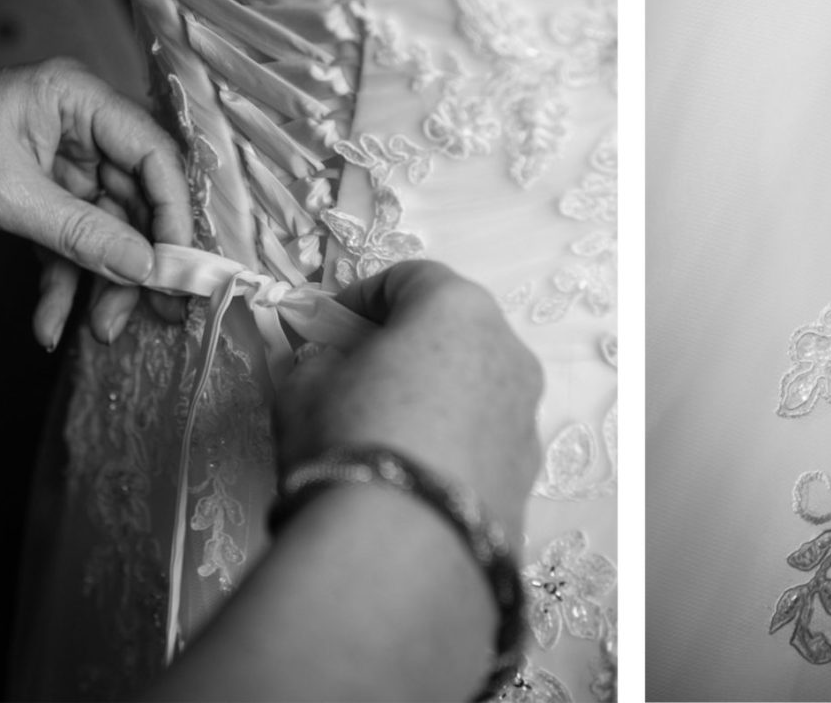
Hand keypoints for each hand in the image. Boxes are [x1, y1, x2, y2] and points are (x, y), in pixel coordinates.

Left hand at [0, 60, 191, 348]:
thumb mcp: (7, 193)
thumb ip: (79, 232)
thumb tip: (143, 266)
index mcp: (77, 99)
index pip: (152, 154)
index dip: (172, 212)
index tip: (179, 265)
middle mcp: (77, 129)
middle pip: (133, 200)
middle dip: (135, 261)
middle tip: (152, 310)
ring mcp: (58, 165)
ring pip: (103, 231)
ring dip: (100, 284)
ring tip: (99, 328)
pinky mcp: (37, 197)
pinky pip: (66, 244)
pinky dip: (61, 285)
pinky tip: (50, 322)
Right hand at [273, 260, 544, 537]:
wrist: (402, 552)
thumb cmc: (348, 439)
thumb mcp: (302, 389)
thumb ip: (315, 365)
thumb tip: (325, 369)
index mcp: (458, 309)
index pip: (412, 278)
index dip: (363, 297)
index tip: (329, 326)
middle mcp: (509, 355)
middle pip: (454, 332)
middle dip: (406, 346)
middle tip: (356, 374)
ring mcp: (526, 419)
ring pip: (475, 390)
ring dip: (435, 398)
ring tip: (384, 434)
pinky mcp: (528, 479)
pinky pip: (483, 443)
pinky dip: (452, 447)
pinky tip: (410, 478)